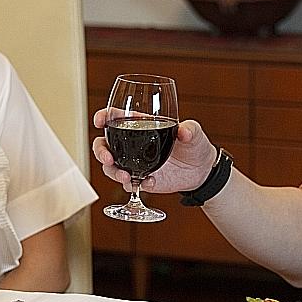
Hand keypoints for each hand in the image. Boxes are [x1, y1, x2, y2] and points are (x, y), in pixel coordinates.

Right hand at [91, 109, 215, 193]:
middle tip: (108, 159)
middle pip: (104, 145)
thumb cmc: (195, 145)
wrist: (201, 171)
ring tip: (126, 177)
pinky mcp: (140, 179)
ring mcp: (134, 163)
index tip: (99, 120)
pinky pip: (129, 184)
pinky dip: (134, 185)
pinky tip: (149, 182)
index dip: (104, 117)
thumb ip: (190, 130)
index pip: (115, 118)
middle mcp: (132, 144)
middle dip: (101, 151)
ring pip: (111, 167)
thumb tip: (184, 131)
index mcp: (141, 125)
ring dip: (114, 172)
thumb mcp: (195, 134)